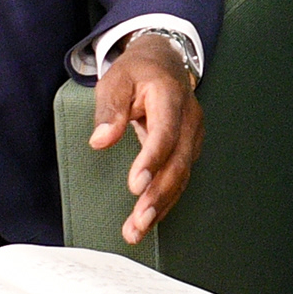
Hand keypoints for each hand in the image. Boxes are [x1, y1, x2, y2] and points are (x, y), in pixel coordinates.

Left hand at [90, 30, 204, 244]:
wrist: (164, 63)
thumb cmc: (138, 73)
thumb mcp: (116, 80)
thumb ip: (109, 109)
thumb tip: (100, 140)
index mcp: (170, 98)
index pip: (165, 133)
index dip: (152, 160)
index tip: (135, 184)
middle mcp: (188, 119)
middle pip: (178, 163)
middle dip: (158, 195)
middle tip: (139, 220)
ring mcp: (192, 136)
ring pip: (181, 176)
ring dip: (161, 206)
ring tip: (137, 229)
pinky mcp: (188, 149)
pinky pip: (180, 178)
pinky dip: (164, 200)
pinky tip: (148, 219)